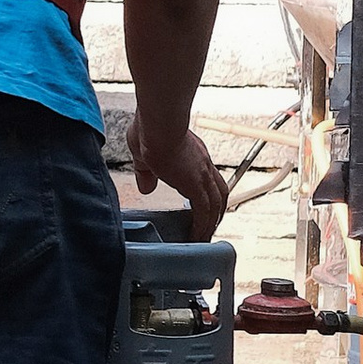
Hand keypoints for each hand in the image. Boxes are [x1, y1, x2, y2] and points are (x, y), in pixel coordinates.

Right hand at [130, 109, 227, 239]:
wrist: (157, 125)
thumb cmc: (150, 130)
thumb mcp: (143, 154)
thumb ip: (146, 172)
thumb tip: (146, 188)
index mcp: (194, 153)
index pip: (206, 176)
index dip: (206, 192)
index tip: (200, 205)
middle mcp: (203, 163)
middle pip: (219, 191)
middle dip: (216, 210)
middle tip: (208, 226)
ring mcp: (202, 174)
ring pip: (216, 204)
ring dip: (211, 222)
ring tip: (202, 238)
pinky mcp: (196, 185)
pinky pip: (204, 212)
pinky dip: (202, 226)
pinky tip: (196, 237)